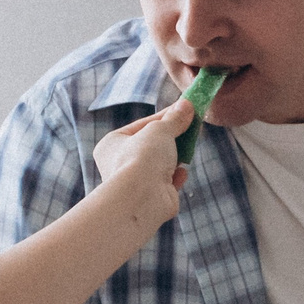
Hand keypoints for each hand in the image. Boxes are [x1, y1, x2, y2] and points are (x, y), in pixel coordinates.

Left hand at [90, 99, 192, 234]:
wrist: (143, 197)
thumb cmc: (142, 157)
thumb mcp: (160, 130)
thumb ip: (174, 118)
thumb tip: (187, 105)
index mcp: (111, 144)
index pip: (142, 125)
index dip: (165, 116)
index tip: (185, 109)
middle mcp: (119, 164)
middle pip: (152, 144)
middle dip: (173, 137)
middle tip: (192, 125)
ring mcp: (135, 182)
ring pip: (160, 164)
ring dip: (176, 157)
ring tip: (190, 147)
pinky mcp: (151, 198)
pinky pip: (166, 182)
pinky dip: (176, 176)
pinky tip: (182, 172)